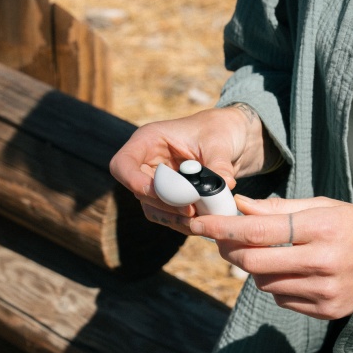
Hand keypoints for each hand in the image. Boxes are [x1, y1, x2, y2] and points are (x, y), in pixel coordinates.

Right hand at [109, 105, 274, 233]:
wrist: (230, 139)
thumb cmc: (219, 131)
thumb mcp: (219, 142)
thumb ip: (219, 163)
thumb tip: (225, 183)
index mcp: (149, 140)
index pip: (122, 164)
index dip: (133, 181)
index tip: (158, 192)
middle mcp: (147, 162)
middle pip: (137, 190)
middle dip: (163, 203)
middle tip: (190, 210)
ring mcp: (155, 181)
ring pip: (151, 207)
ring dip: (172, 217)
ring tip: (198, 220)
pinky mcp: (168, 196)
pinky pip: (166, 214)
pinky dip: (180, 221)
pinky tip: (200, 222)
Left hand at [190, 195, 352, 319]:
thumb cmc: (351, 227)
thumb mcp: (319, 207)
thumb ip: (276, 209)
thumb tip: (237, 206)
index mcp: (321, 227)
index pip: (258, 230)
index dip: (223, 228)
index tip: (199, 224)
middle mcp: (323, 261)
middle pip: (253, 262)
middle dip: (230, 250)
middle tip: (224, 240)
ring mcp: (325, 290)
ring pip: (264, 283)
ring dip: (256, 268)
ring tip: (273, 253)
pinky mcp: (327, 310)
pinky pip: (282, 299)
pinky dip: (277, 284)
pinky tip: (294, 272)